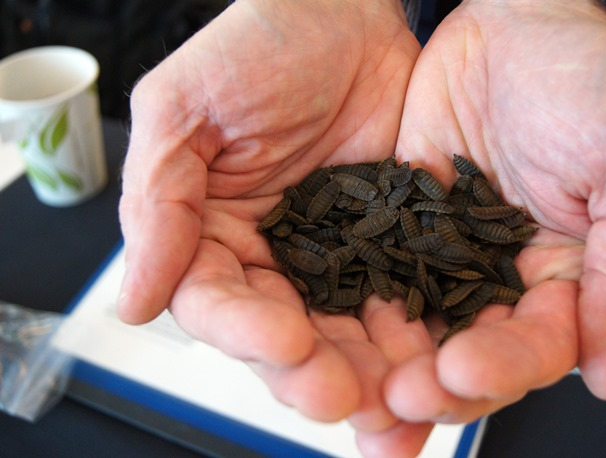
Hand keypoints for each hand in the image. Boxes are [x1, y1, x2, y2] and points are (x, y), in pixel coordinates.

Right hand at [118, 1, 431, 454]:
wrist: (344, 14)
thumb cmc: (258, 46)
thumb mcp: (185, 109)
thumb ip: (157, 201)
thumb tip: (134, 301)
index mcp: (212, 234)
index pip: (217, 302)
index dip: (245, 332)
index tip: (284, 345)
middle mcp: (272, 258)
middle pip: (283, 334)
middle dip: (313, 372)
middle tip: (346, 398)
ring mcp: (334, 258)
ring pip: (345, 332)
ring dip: (368, 374)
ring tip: (396, 407)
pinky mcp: (389, 248)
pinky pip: (400, 299)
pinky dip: (416, 336)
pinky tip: (435, 366)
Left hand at [388, 0, 605, 424]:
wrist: (518, 24)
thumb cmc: (590, 85)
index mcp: (562, 279)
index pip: (534, 346)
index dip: (501, 368)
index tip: (463, 372)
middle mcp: (498, 278)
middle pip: (465, 354)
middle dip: (432, 384)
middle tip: (396, 400)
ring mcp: (443, 255)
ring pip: (414, 328)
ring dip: (384, 365)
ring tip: (352, 395)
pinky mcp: (399, 226)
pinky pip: (372, 272)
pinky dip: (350, 306)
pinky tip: (321, 330)